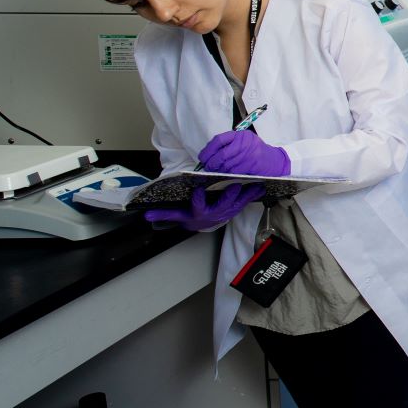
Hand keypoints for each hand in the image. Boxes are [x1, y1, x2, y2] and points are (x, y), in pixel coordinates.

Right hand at [146, 182, 263, 231]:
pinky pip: (246, 201)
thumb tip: (146, 216)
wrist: (205, 223)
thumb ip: (165, 214)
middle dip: (228, 196)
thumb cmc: (192, 216)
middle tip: (233, 185)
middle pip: (222, 205)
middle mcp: (214, 213)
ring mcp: (227, 211)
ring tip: (252, 184)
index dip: (198, 199)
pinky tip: (261, 186)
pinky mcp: (236, 208)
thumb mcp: (178, 215)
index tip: (198, 190)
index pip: (197, 206)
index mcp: (199, 213)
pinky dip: (254, 194)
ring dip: (246, 194)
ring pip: (237, 203)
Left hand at [199, 129, 290, 177]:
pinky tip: (227, 175)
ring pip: (227, 164)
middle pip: (221, 154)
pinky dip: (228, 174)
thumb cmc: (257, 153)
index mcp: (241, 135)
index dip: (208, 149)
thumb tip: (210, 155)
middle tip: (208, 167)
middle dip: (212, 163)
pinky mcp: (252, 164)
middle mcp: (244, 142)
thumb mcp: (245, 143)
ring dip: (219, 170)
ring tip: (217, 172)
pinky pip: (234, 171)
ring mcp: (249, 153)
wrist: (277, 160)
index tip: (203, 157)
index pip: (219, 140)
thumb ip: (230, 145)